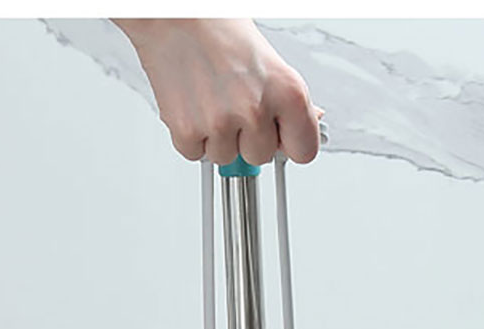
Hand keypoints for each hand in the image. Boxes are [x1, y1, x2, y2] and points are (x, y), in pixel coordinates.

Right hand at [112, 18, 320, 165]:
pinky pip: (196, 153)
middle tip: (236, 103)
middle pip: (261, 157)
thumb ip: (288, 99)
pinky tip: (195, 105)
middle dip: (249, 137)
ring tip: (213, 98)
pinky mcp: (187, 132)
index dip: (290, 143)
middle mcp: (255, 109)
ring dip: (219, 137)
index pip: (304, 151)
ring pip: (226, 157)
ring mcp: (220, 123)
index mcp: (287, 91)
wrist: (174, 16)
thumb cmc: (219, 27)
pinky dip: (192, 135)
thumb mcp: (269, 60)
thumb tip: (309, 120)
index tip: (281, 137)